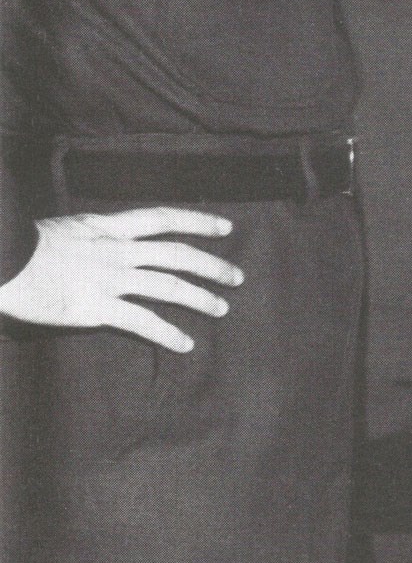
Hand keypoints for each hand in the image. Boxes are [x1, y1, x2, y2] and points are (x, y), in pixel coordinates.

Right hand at [0, 207, 243, 351]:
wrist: (0, 260)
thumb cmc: (23, 245)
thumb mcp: (68, 228)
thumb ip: (95, 235)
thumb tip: (109, 240)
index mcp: (109, 226)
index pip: (165, 218)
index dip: (199, 222)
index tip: (226, 228)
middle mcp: (118, 250)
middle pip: (178, 255)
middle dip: (212, 265)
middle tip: (237, 277)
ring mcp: (110, 279)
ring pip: (169, 286)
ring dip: (200, 298)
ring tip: (222, 308)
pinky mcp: (96, 308)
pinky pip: (142, 322)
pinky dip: (167, 333)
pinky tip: (185, 344)